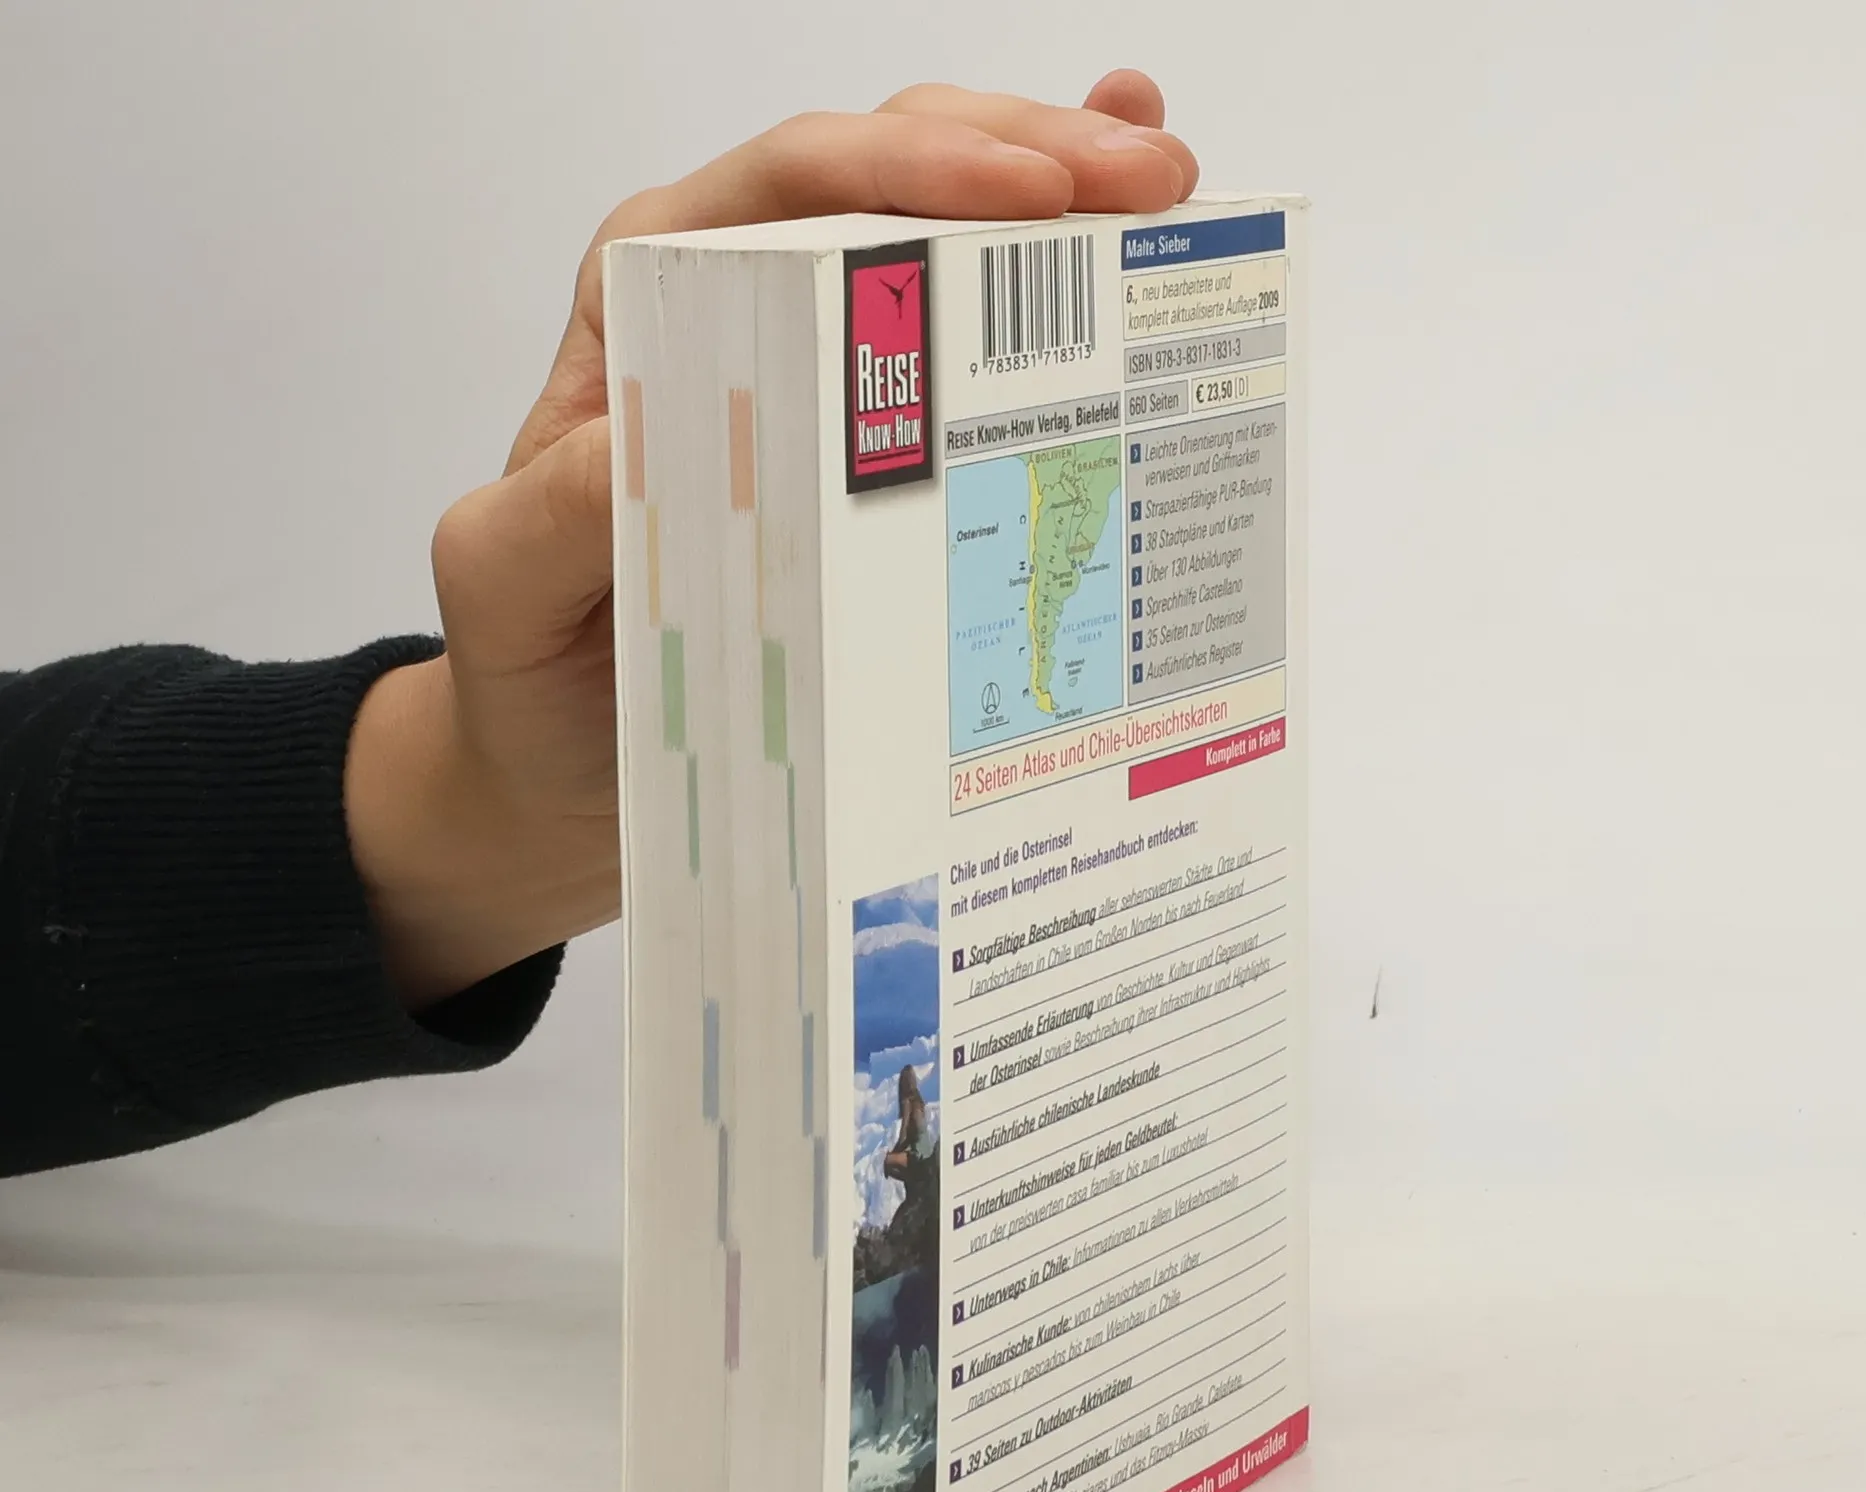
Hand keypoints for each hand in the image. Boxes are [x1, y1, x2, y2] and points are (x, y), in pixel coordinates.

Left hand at [346, 74, 1199, 1008]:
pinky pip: (973, 360)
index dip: (912, 169)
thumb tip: (657, 438)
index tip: (1028, 194)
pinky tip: (1129, 247)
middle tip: (1144, 178)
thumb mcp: (506, 587)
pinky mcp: (874, 462)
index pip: (784, 190)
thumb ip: (555, 509)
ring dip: (1066, 202)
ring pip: (947, 241)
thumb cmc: (529, 666)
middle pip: (889, 180)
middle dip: (1026, 157)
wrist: (565, 767)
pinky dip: (1054, 293)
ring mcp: (820, 384)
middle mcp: (739, 316)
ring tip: (1167, 185)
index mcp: (649, 308)